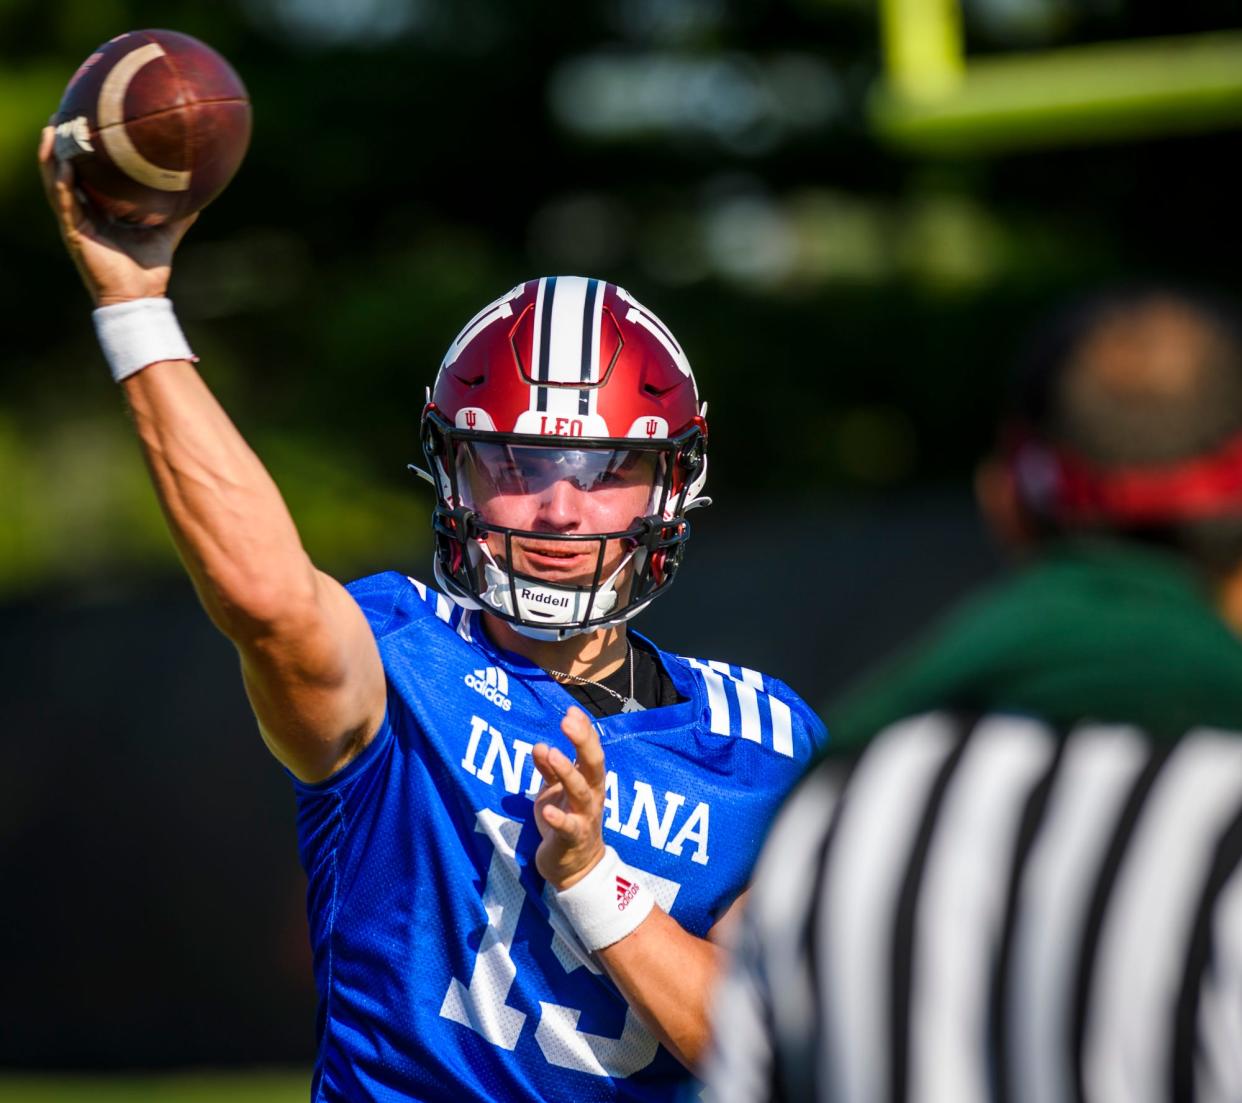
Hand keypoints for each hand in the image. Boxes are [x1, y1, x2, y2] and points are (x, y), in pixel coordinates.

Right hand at [37, 125, 197, 305]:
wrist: (141, 297)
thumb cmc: (150, 269)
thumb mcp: (167, 232)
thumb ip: (178, 213)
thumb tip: (200, 193)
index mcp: (99, 211)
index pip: (85, 174)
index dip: (82, 151)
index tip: (86, 123)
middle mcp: (83, 213)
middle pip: (64, 171)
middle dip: (60, 144)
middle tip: (62, 115)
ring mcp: (75, 222)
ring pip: (56, 182)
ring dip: (51, 156)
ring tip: (51, 129)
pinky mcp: (74, 233)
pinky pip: (64, 202)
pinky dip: (62, 182)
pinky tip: (64, 163)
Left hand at [532, 707, 607, 890]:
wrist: (575, 867)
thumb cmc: (565, 821)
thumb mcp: (553, 791)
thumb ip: (549, 769)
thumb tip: (540, 745)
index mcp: (588, 781)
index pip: (590, 750)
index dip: (583, 730)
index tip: (572, 710)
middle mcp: (592, 796)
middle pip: (593, 765)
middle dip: (582, 742)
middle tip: (568, 721)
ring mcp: (584, 817)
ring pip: (581, 792)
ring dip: (567, 772)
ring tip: (553, 754)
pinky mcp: (573, 839)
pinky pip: (568, 828)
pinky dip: (558, 819)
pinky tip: (546, 810)